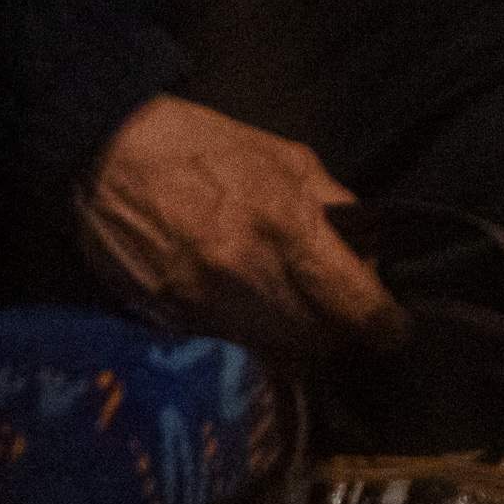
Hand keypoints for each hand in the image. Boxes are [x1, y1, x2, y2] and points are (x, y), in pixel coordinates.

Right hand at [76, 96, 406, 358]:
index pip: (354, 306)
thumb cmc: (206, 147)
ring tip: (301, 321)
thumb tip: (367, 252)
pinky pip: (230, 349)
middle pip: (319, 342)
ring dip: (297, 346)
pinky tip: (254, 319)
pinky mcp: (169, 322)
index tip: (394, 332)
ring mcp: (205, 306)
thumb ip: (335, 207)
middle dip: (341, 336)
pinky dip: (251, 343)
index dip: (384, 327)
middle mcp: (249, 277)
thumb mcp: (288, 158)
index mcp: (288, 228)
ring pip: (276, 355)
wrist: (109, 156)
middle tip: (344, 320)